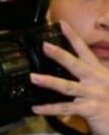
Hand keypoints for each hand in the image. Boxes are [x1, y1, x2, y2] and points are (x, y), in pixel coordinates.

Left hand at [30, 20, 108, 134]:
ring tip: (33, 78)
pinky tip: (36, 108)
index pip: (84, 51)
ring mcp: (95, 94)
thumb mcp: (101, 88)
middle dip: (60, 54)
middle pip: (76, 64)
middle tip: (44, 46)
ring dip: (49, 82)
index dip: (73, 37)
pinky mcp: (91, 109)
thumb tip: (67, 74)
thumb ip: (86, 80)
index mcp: (99, 73)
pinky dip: (50, 109)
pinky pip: (66, 108)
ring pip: (68, 86)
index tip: (61, 24)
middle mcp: (98, 81)